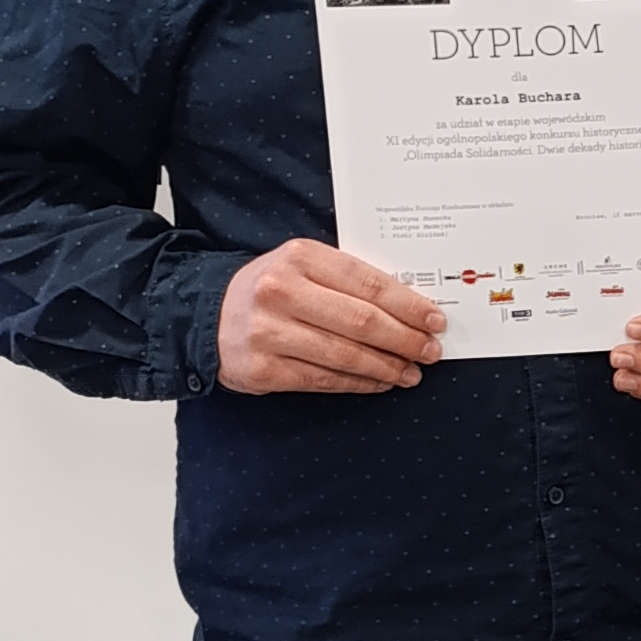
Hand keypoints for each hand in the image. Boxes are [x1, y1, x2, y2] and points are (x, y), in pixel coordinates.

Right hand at [215, 238, 442, 393]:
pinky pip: (325, 380)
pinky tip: (380, 382)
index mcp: (300, 257)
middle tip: (430, 350)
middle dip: (405, 339)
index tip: (434, 320)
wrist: (205, 316)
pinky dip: (359, 383)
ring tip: (412, 372)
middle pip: (361, 321)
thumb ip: (347, 280)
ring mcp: (270, 333)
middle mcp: (281, 292)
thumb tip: (409, 308)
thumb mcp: (302, 266)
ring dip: (387, 367)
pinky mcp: (264, 369)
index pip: (368, 283)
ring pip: (346, 355)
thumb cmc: (269, 289)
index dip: (408, 305)